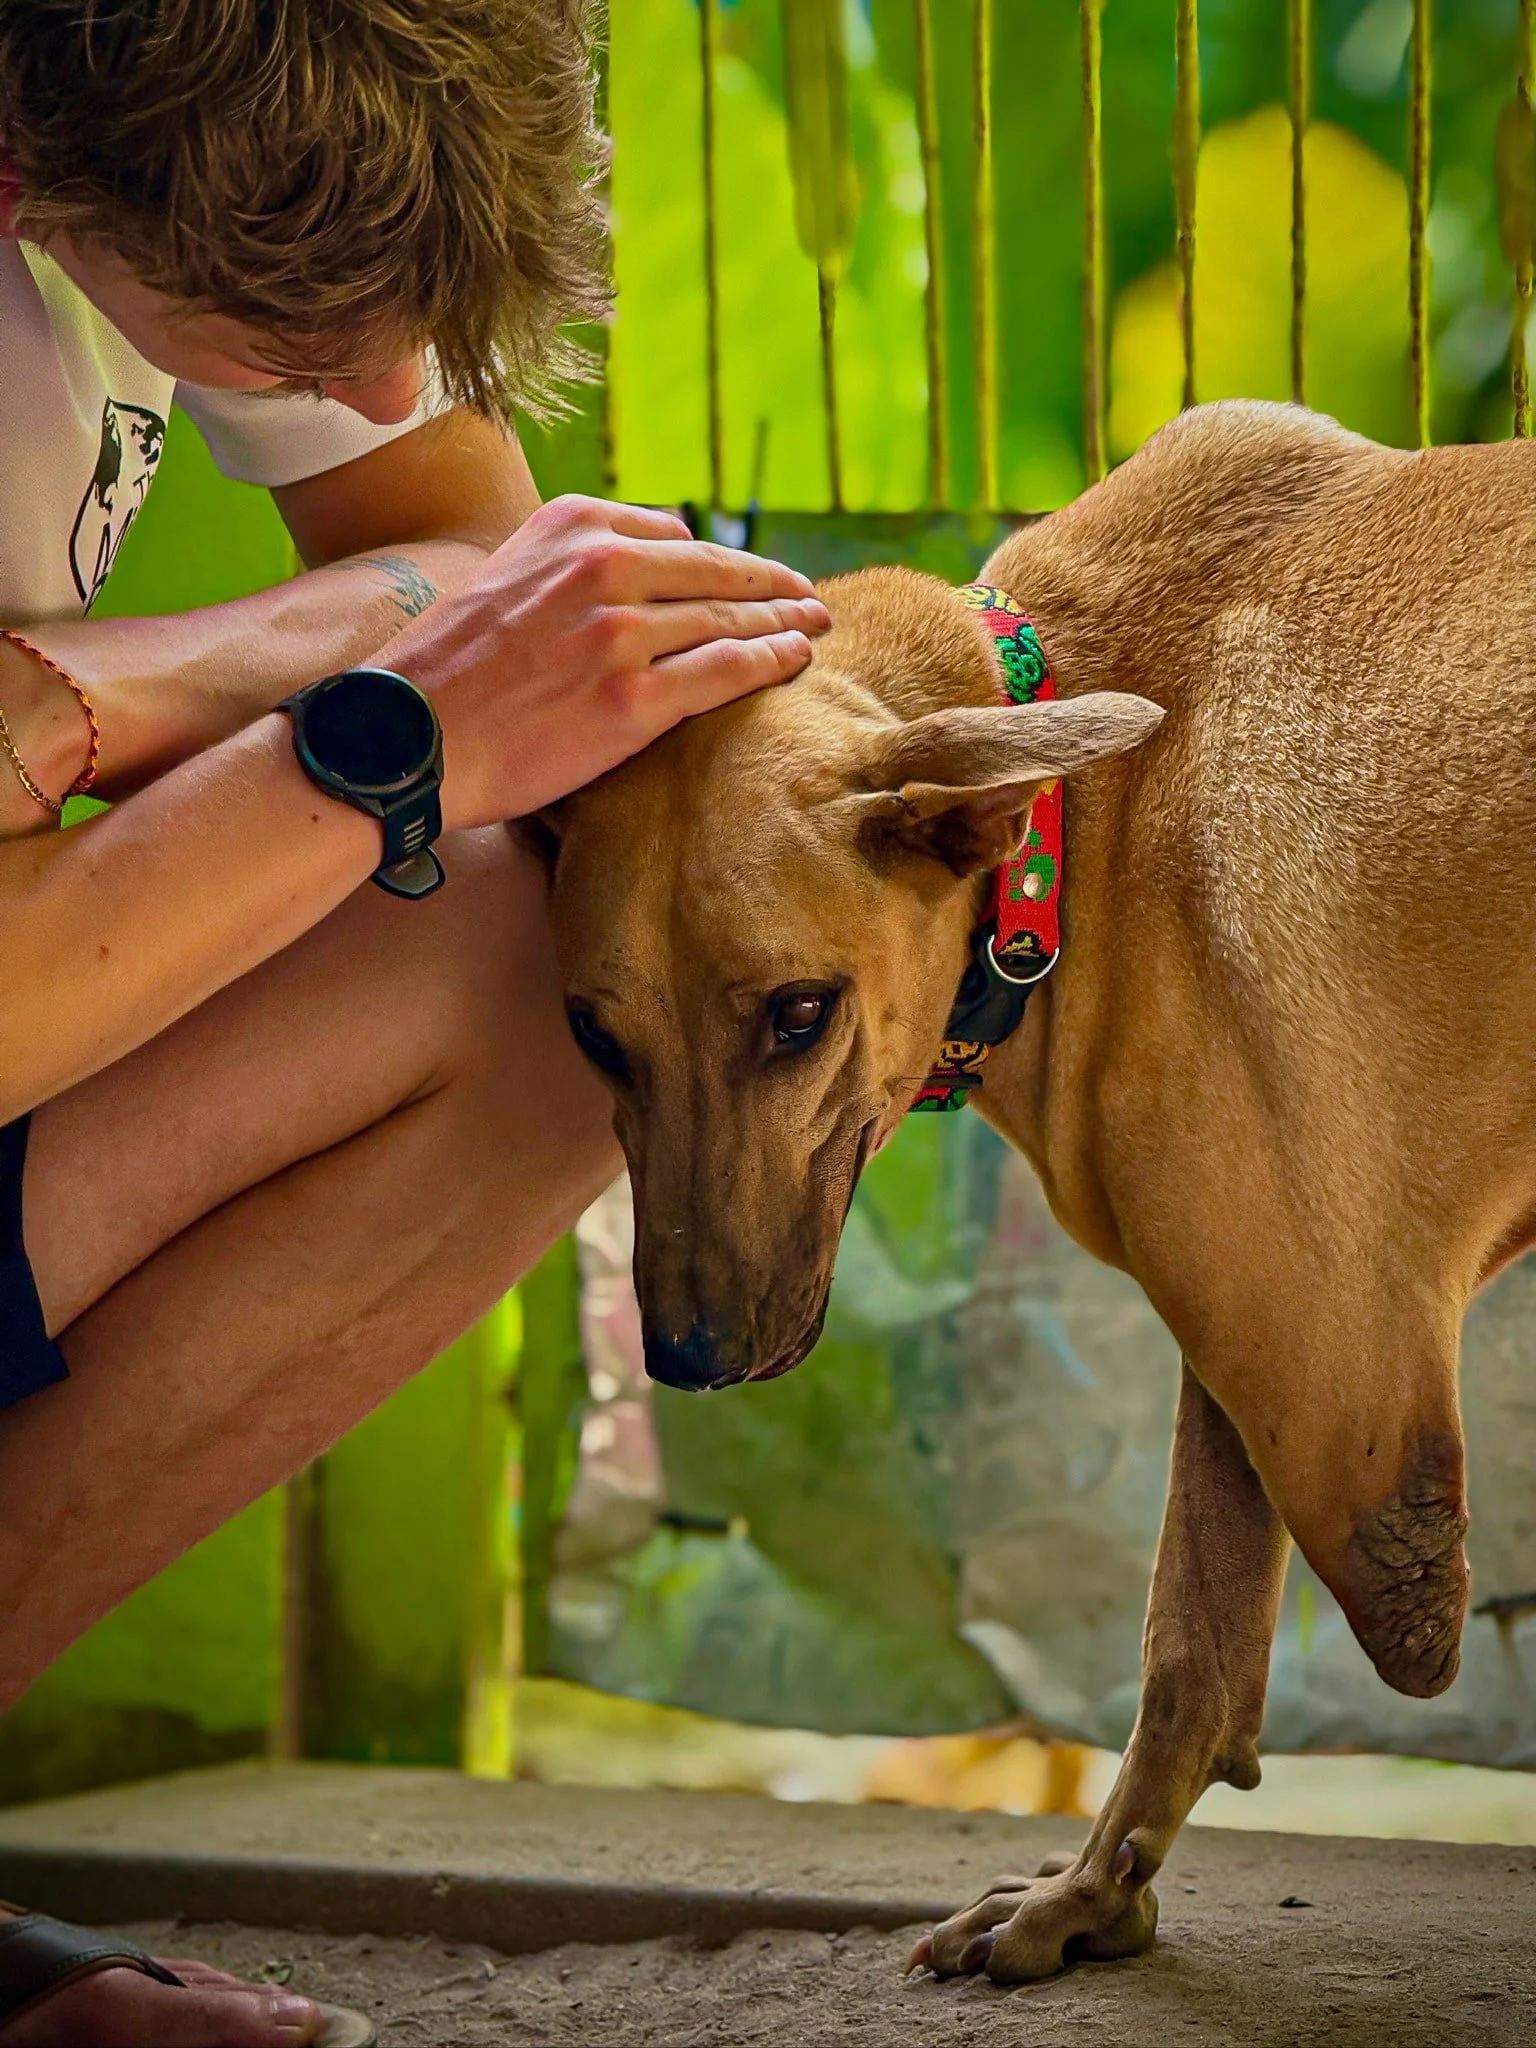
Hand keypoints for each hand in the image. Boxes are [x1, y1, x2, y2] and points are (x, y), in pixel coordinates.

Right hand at [385, 495, 829, 825]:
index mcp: (571, 526)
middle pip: (714, 571)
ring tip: (816, 628)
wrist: (407, 737)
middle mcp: (602, 566)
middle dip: (771, 586)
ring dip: (785, 623)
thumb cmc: (446, 671)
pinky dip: (772, 661)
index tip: (751, 576)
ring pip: (729, 619)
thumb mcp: (503, 577)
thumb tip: (628, 568)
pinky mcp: (633, 699)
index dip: (720, 561)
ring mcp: (621, 633)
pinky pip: (727, 670)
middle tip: (812, 598)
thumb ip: (567, 566)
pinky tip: (797, 659)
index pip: (673, 535)